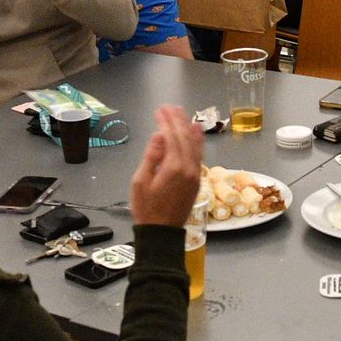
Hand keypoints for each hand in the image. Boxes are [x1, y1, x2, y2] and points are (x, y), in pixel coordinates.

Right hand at [130, 105, 205, 226]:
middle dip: (177, 120)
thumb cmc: (147, 209)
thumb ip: (151, 156)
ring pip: (195, 145)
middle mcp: (189, 168)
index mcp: (174, 167)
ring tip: (182, 114)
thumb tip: (159, 136)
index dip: (166, 122)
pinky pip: (199, 155)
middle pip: (185, 138)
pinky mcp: (197, 180)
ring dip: (188, 128)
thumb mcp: (141, 182)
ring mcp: (195, 174)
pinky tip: (197, 132)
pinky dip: (198, 141)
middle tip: (170, 107)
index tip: (160, 110)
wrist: (161, 233)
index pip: (171, 137)